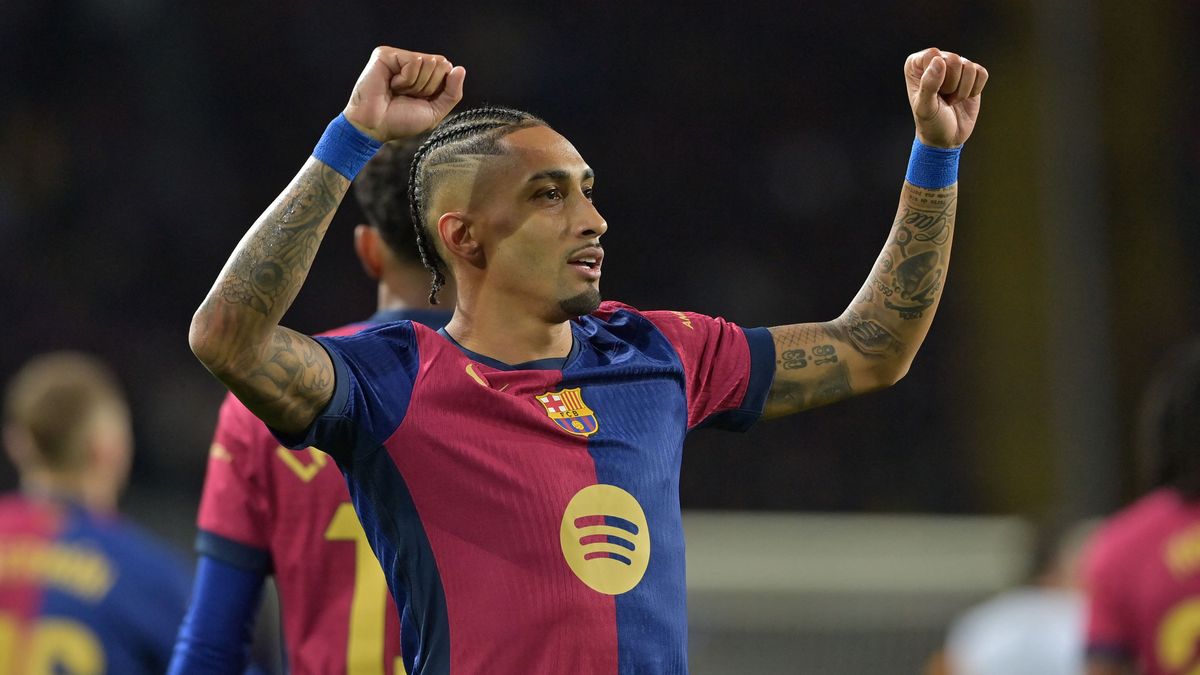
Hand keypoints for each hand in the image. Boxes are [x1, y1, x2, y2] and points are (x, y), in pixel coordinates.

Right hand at [343, 47, 465, 141]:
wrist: (375, 126)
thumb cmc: (401, 121)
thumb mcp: (435, 111)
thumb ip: (452, 93)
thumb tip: (460, 69)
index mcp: (424, 75)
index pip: (448, 70)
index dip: (439, 88)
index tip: (420, 100)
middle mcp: (413, 63)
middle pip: (442, 63)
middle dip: (428, 86)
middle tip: (408, 96)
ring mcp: (399, 57)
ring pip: (428, 62)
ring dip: (416, 85)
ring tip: (398, 91)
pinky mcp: (386, 54)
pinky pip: (413, 62)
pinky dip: (406, 80)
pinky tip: (391, 85)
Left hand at [905, 48, 988, 147]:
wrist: (947, 137)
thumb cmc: (930, 122)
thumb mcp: (925, 107)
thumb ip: (929, 84)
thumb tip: (939, 60)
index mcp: (917, 64)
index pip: (933, 55)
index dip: (937, 77)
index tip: (932, 93)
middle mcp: (936, 60)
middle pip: (954, 59)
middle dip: (951, 85)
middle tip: (943, 98)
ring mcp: (955, 67)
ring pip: (969, 66)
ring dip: (962, 90)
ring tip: (952, 100)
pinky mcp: (973, 75)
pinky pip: (981, 73)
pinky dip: (975, 89)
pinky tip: (965, 98)